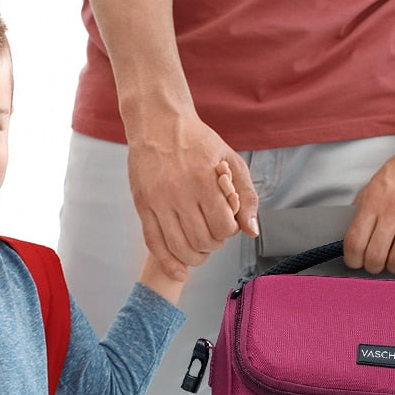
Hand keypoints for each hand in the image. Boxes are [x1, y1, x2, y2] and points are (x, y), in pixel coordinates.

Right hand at [127, 116, 258, 280]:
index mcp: (204, 180)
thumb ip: (246, 196)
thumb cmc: (198, 141)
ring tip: (199, 249)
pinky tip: (180, 272)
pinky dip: (168, 263)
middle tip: (212, 235)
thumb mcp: (231, 160)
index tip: (226, 223)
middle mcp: (179, 193)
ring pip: (179, 247)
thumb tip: (251, 231)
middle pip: (202, 240)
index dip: (228, 231)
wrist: (158, 123)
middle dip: (213, 245)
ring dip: (194, 257)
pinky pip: (154, 244)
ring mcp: (158, 201)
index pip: (223, 227)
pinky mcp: (142, 205)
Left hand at [343, 135, 394, 273]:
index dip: (352, 259)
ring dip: (394, 268)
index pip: (354, 241)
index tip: (355, 262)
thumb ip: (364, 205)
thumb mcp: (377, 180)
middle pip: (375, 256)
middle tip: (375, 264)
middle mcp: (394, 209)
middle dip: (372, 267)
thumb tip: (354, 231)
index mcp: (375, 199)